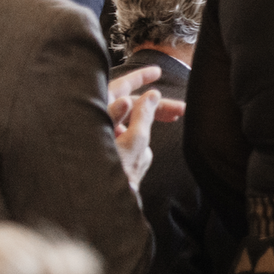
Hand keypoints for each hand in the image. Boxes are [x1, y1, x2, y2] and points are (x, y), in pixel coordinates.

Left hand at [107, 66, 172, 192]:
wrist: (92, 201)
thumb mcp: (135, 140)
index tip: (157, 72)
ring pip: (129, 122)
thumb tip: (151, 94)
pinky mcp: (102, 150)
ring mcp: (99, 135)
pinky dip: (138, 136)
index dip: (141, 78)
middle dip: (156, 105)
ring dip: (150, 121)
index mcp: (99, 111)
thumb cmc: (110, 170)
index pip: (121, 87)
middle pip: (130, 106)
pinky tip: (146, 150)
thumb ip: (144, 115)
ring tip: (173, 121)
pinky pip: (123, 137)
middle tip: (181, 110)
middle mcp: (96, 120)